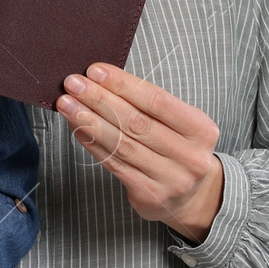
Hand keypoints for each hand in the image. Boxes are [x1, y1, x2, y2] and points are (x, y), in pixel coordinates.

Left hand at [57, 62, 224, 242]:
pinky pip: (114, 164)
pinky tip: (76, 128)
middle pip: (136, 122)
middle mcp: (189, 156)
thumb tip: (101, 81)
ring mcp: (170, 179)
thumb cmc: (179, 148)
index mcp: (201, 130)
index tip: (95, 71)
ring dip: (89, 121)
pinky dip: (92, 143)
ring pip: (122, 144)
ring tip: (67, 104)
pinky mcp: (149, 194)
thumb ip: (149, 105)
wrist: (194, 196)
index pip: (157, 101)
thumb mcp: (181, 124)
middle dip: (100, 99)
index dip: (124, 84)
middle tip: (73, 84)